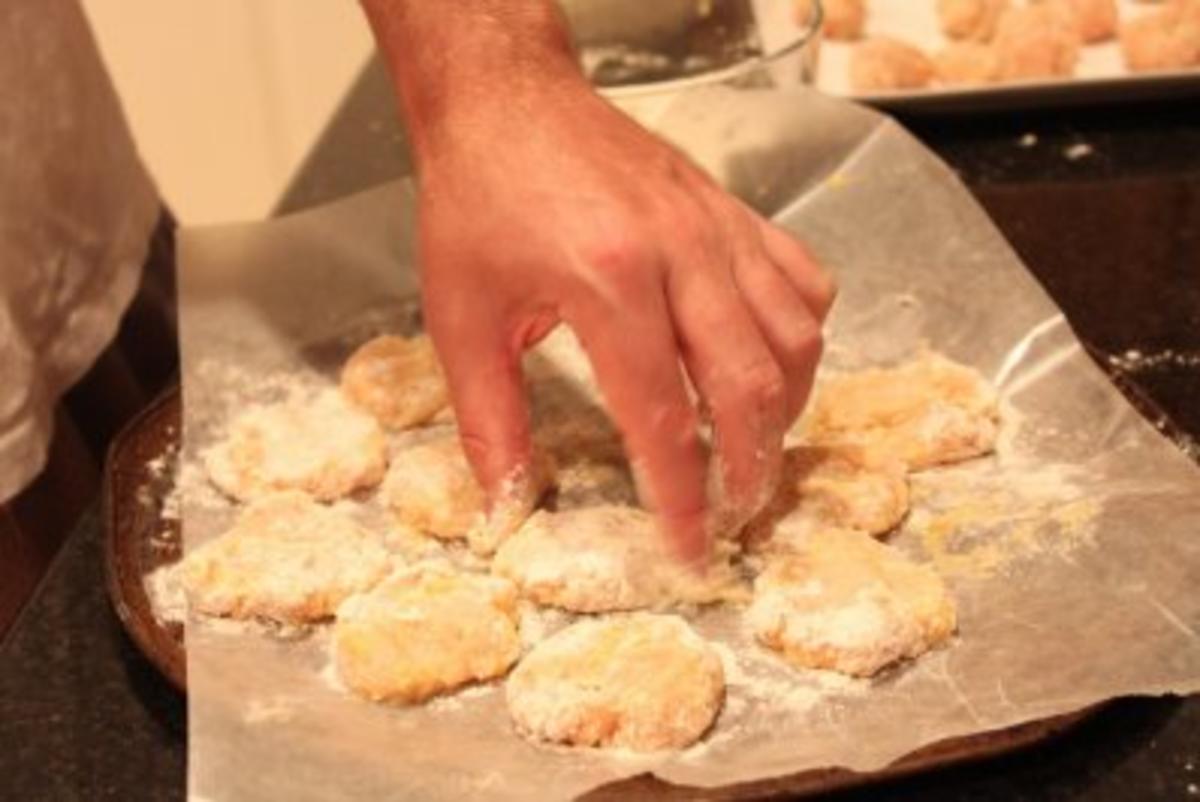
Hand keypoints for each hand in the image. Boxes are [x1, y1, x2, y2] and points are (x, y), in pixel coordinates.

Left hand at [363, 1, 834, 561]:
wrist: (507, 102)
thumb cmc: (479, 200)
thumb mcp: (461, 317)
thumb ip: (489, 419)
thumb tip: (507, 504)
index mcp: (609, 284)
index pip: (664, 418)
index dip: (682, 497)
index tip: (691, 550)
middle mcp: (681, 256)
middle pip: (750, 388)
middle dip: (751, 468)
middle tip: (737, 513)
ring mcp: (717, 229)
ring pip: (794, 337)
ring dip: (786, 409)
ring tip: (757, 452)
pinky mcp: (731, 211)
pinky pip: (803, 279)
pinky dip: (801, 335)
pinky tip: (774, 365)